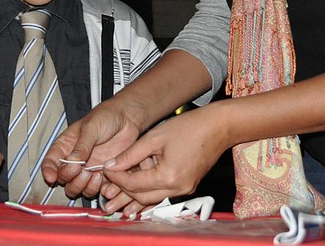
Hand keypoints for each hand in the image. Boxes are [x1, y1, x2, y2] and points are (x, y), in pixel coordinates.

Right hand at [41, 100, 141, 199]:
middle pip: (62, 179)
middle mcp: (74, 160)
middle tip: (80, 169)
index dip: (48, 171)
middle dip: (68, 178)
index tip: (52, 177)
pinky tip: (104, 177)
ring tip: (94, 174)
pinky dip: (96, 189)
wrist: (128, 118)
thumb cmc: (107, 117)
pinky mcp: (102, 176)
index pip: (50, 162)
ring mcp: (87, 169)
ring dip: (81, 186)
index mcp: (66, 146)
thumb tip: (71, 162)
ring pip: (75, 188)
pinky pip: (94, 190)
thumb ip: (81, 146)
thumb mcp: (91, 127)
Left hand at [99, 106, 226, 215]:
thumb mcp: (155, 136)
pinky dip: (149, 191)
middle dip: (123, 191)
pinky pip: (163, 193)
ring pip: (152, 198)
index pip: (133, 184)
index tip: (105, 169)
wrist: (219, 127)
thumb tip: (111, 165)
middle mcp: (177, 189)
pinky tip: (139, 188)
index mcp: (168, 176)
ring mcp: (184, 190)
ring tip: (118, 193)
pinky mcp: (188, 186)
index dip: (116, 178)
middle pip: (141, 197)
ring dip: (135, 195)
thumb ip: (131, 153)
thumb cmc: (190, 127)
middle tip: (108, 185)